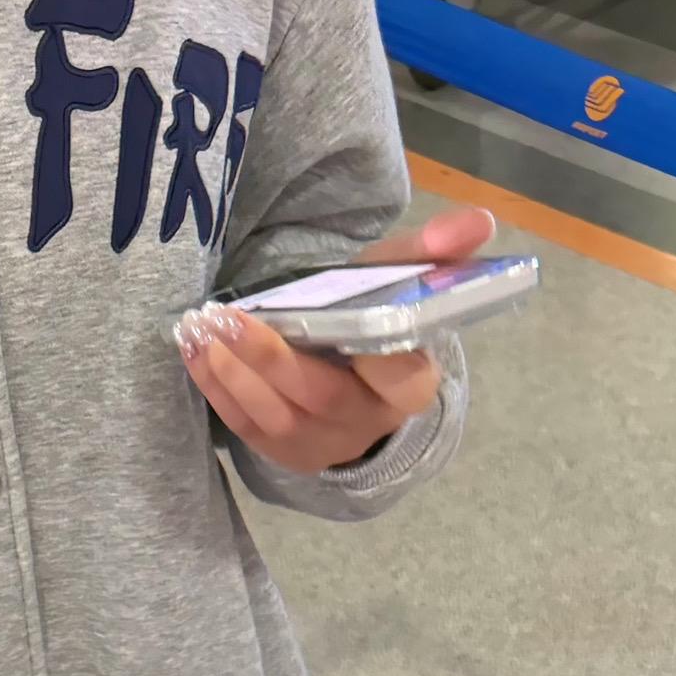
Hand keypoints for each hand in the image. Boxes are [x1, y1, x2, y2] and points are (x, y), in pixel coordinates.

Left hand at [178, 204, 494, 475]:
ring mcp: (325, 446)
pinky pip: (248, 430)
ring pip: (278, 420)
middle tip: (225, 317)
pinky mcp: (286, 455)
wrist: (352, 377)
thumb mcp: (403, 282)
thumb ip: (435, 252)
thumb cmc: (376, 319)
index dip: (370, 355)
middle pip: (321, 399)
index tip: (338, 320)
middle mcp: (368, 423)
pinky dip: (217, 391)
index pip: (400, 375)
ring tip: (200, 330)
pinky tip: (195, 352)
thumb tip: (481, 220)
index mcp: (410, 383)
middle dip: (271, 359)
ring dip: (234, 375)